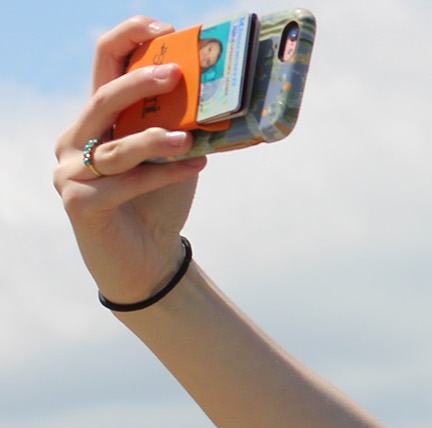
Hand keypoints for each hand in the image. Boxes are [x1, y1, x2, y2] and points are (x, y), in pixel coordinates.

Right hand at [52, 16, 209, 305]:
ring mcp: (71, 171)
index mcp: (97, 117)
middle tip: (175, 74)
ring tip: (191, 139)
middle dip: (139, 84)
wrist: (148, 258)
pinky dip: (162, 176)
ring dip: (155, 141)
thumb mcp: (172, 153)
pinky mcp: (78, 202)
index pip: (103, 63)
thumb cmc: (160, 198)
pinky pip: (124, 183)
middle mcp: (75, 138)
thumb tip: (222, 92)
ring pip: (116, 148)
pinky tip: (195, 169)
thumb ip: (179, 124)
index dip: (127, 38)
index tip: (161, 26)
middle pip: (102, 99)